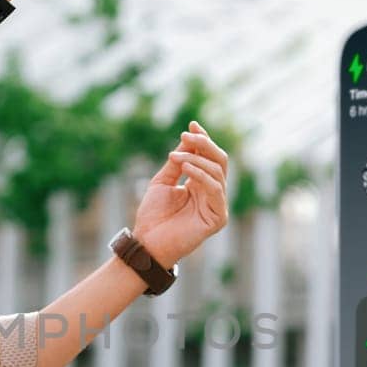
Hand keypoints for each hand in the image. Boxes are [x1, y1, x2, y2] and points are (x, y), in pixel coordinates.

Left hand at [132, 121, 229, 268]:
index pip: (209, 157)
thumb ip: (178, 161)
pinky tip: (186, 167)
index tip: (191, 123)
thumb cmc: (153, 216)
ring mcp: (217, 205)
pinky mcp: (218, 218)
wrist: (147, 242)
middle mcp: (212, 193)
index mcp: (200, 184)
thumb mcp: (163, 181)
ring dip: (196, 159)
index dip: (203, 139)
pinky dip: (201, 175)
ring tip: (175, 157)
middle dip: (204, 144)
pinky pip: (216, 189)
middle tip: (186, 134)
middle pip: (219, 160)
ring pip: (218, 171)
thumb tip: (189, 138)